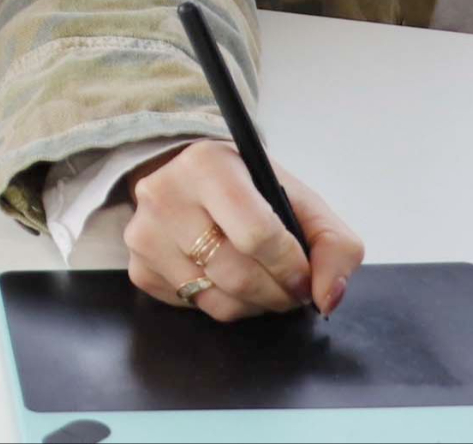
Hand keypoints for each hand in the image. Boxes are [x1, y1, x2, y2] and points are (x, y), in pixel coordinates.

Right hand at [123, 140, 363, 322]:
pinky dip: (225, 304)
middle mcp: (165, 195)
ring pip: (218, 300)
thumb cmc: (248, 188)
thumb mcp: (296, 196)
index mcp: (207, 165)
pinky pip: (196, 308)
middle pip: (238, 274)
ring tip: (266, 285)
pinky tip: (230, 280)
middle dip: (279, 292)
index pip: (257, 233)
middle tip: (292, 289)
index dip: (292, 267)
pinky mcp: (139, 268)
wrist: (189, 179)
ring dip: (256, 304)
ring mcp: (145, 234)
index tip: (306, 277)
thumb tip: (327, 297)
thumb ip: (333, 243)